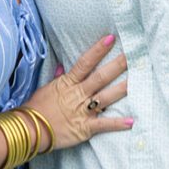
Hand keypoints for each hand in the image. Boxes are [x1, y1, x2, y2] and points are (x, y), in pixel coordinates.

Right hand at [22, 34, 131, 150]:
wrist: (29, 129)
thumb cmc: (36, 108)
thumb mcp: (46, 88)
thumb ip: (57, 78)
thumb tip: (61, 66)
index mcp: (68, 82)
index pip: (85, 62)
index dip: (98, 50)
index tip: (111, 38)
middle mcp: (78, 94)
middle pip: (101, 77)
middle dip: (118, 65)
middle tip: (134, 54)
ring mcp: (83, 111)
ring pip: (107, 97)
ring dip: (123, 89)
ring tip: (140, 80)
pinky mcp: (85, 128)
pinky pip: (104, 124)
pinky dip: (117, 124)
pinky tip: (131, 121)